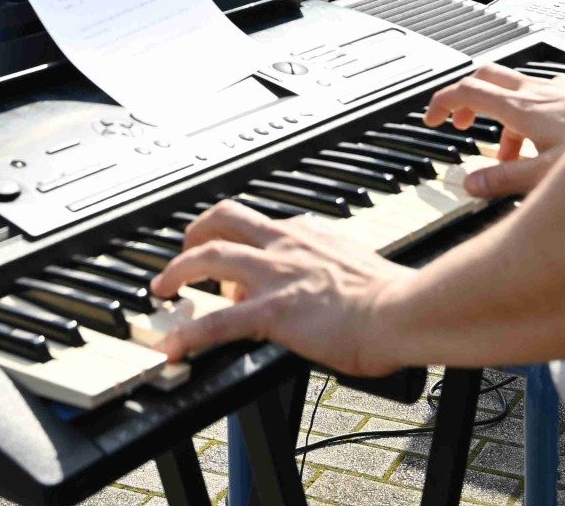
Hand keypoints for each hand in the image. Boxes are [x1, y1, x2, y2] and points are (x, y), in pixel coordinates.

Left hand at [149, 201, 414, 376]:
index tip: (236, 257)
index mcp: (308, 236)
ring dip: (177, 270)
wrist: (402, 310)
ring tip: (162, 289)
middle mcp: (285, 246)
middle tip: (183, 251)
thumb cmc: (393, 296)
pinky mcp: (271, 312)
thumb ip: (332, 267)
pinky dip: (189, 334)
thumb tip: (325, 284)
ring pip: (209, 257)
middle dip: (196, 231)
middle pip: (225, 218)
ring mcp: (274, 276)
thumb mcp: (357, 266)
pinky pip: (217, 322)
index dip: (243, 239)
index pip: (262, 225)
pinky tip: (173, 346)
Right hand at [422, 64, 564, 199]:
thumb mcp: (543, 175)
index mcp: (521, 106)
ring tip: (509, 154)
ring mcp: (558, 90)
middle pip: (486, 78)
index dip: (442, 102)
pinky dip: (529, 114)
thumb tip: (471, 185)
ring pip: (515, 89)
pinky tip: (544, 142)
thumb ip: (504, 180)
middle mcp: (538, 91)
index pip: (467, 91)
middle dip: (467, 99)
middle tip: (461, 124)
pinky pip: (541, 96)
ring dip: (501, 115)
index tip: (431, 118)